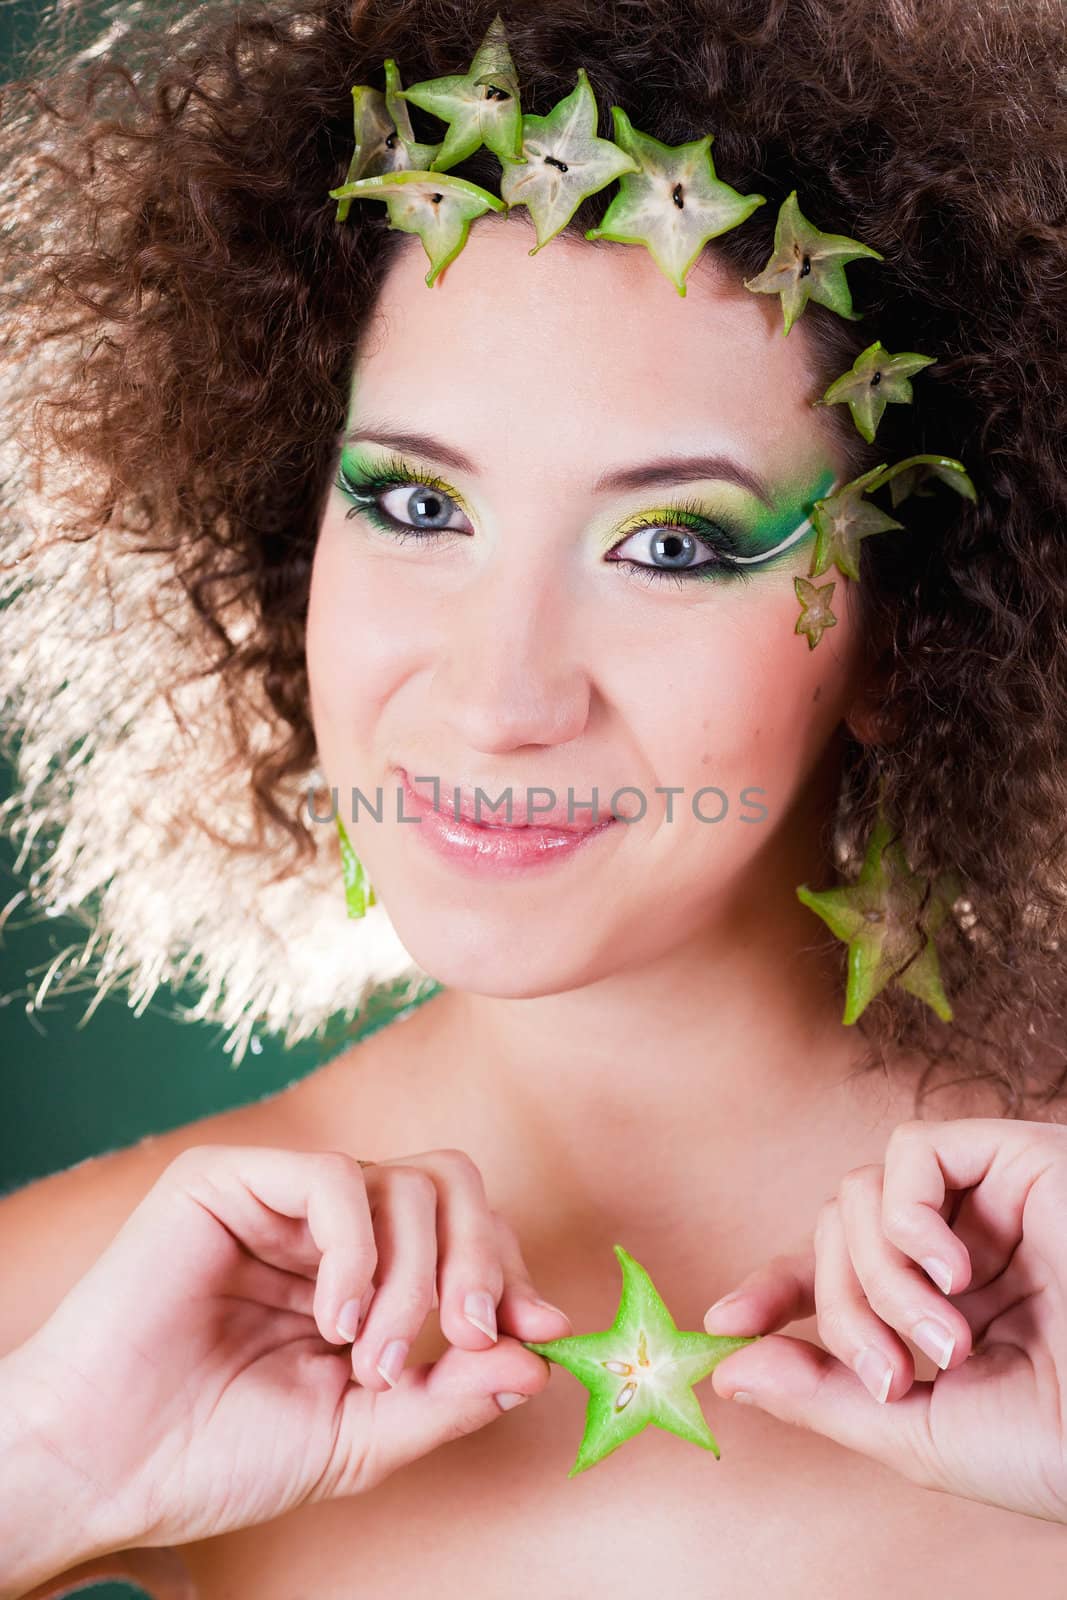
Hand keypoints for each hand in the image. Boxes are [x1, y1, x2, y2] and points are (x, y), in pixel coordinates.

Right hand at [12, 1144, 570, 1552]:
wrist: (108, 1466)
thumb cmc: (220, 1455)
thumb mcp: (364, 1435)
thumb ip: (450, 1395)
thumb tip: (540, 1357)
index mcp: (361, 1277)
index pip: (463, 1234)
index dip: (510, 1272)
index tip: (543, 1327)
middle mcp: (327, 1227)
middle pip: (451, 1187)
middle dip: (480, 1261)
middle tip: (467, 1335)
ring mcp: (280, 1199)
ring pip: (404, 1182)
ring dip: (411, 1279)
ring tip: (368, 1356)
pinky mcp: (231, 1179)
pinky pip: (335, 1177)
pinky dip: (356, 1251)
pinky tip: (329, 1317)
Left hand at [701, 1117, 1066, 1522]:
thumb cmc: (1055, 1443)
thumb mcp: (919, 1434)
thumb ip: (823, 1395)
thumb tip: (726, 1370)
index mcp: (933, 1312)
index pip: (831, 1276)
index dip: (773, 1288)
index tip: (723, 1320)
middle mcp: (952, 1250)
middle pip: (832, 1236)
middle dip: (843, 1310)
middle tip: (896, 1375)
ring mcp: (979, 1204)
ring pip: (857, 1196)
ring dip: (880, 1279)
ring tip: (947, 1339)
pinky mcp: (1007, 1159)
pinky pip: (909, 1154)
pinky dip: (907, 1217)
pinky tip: (952, 1270)